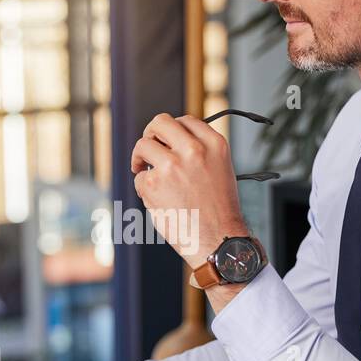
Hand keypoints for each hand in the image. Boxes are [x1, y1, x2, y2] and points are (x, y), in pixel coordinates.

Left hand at [131, 113, 246, 270]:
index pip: (185, 120)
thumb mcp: (221, 170)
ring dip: (140, 159)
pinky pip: (139, 177)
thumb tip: (170, 143)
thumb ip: (200, 152)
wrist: (218, 240)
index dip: (172, 131)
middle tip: (148, 149)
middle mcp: (193, 149)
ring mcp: (172, 165)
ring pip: (142, 145)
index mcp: (214, 144)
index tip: (166, 141)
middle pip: (160, 122)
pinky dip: (144, 188)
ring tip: (145, 173)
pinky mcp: (153, 183)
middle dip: (150, 134)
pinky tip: (158, 200)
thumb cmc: (219, 211)